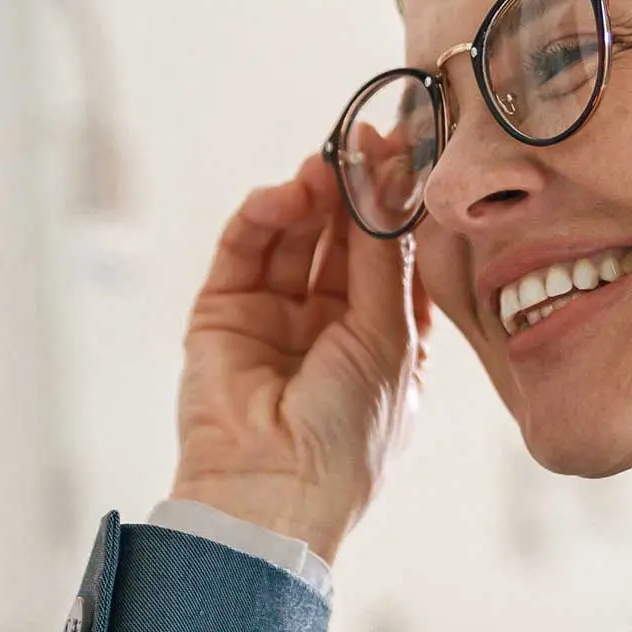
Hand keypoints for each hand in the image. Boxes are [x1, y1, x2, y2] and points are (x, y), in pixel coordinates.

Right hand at [171, 153, 432, 561]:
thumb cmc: (347, 437)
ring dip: (312, 197)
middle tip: (366, 138)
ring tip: (326, 164)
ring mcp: (274, 316)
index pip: (390, 256)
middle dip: (354, 189)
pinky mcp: (223, 313)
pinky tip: (287, 196)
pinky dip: (264, 217)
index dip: (397, 205)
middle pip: (342, 237)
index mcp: (382, 338)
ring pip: (296, 237)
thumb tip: (388, 178)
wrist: (272, 493)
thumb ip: (383, 257)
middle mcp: (328, 323)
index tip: (408, 149)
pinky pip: (246, 251)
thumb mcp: (388, 339)